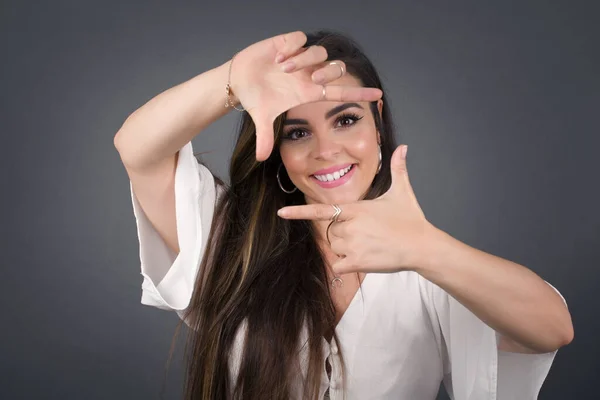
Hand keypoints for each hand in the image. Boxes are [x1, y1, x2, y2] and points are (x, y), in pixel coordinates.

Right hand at [229, 31, 383, 160]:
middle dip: (328, 73)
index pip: (340, 92)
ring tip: (284, 69)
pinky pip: (299, 39)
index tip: (378, 95)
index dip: (359, 94)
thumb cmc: (256, 98)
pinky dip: (292, 47)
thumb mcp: (262, 118)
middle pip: (335, 68)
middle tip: (311, 79)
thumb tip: (260, 159)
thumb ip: (265, 137)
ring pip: (319, 52)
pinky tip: (278, 57)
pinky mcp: (286, 43)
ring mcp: (299, 58)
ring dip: (304, 60)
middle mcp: (308, 73)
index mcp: (308, 91)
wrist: (238, 80)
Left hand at [277, 145, 435, 273]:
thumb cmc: (411, 219)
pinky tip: (364, 260)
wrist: (422, 245)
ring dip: (347, 250)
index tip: (282, 213)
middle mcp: (349, 226)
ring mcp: (352, 245)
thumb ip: (398, 169)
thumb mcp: (402, 192)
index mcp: (355, 208)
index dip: (300, 212)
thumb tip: (403, 147)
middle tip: (368, 234)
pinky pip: (339, 265)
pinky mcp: (357, 262)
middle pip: (332, 232)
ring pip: (335, 249)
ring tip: (370, 246)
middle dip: (345, 234)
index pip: (321, 211)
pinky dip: (346, 265)